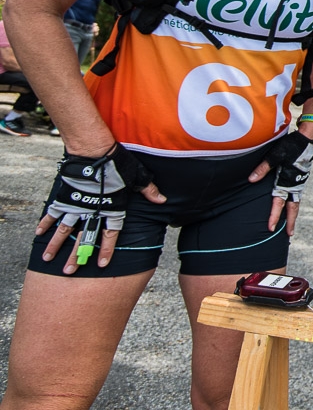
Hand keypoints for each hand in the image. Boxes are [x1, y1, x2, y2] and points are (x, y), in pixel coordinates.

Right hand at [36, 145, 164, 272]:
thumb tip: (162, 200)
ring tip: (48, 258)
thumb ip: (148, 190)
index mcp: (111, 208)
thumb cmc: (118, 162)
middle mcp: (92, 211)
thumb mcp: (137, 177)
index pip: (110, 234)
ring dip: (56, 245)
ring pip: (64, 230)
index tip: (102, 264)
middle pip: (84, 237)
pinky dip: (45, 223)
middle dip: (76, 256)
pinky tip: (39, 234)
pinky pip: (53, 213)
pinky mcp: (64, 196)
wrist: (94, 151)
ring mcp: (76, 205)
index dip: (107, 249)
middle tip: (69, 271)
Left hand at [249, 130, 312, 234]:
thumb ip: (262, 169)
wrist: (307, 139)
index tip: (271, 228)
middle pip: (293, 208)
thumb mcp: (274, 156)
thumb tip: (251, 179)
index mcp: (287, 181)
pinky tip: (292, 206)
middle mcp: (294, 185)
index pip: (279, 203)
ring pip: (297, 202)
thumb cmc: (290, 146)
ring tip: (291, 224)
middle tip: (289, 234)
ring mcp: (299, 182)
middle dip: (291, 222)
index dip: (274, 216)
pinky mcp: (300, 178)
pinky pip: (297, 195)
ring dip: (294, 214)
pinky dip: (295, 204)